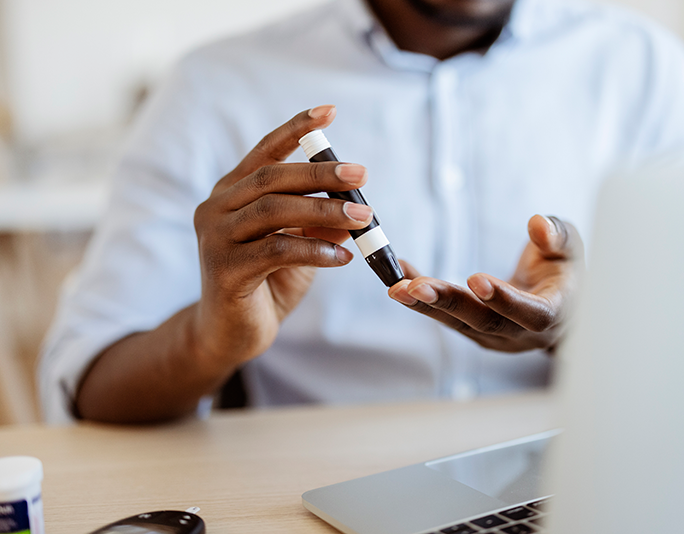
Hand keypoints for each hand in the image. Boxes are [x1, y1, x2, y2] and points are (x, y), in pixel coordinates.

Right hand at [192, 105, 373, 370]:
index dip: (296, 130)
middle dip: (321, 173)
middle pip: (272, 177)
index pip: (265, 152)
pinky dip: (315, 249)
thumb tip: (355, 207)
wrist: (230, 334)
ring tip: (364, 217)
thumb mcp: (298, 248)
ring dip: (324, 210)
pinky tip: (343, 256)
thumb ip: (317, 225)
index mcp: (232, 193)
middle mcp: (216, 207)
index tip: (330, 112)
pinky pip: (276, 250)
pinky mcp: (223, 269)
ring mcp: (214, 237)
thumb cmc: (266, 284)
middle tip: (361, 173)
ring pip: (273, 210)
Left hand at [388, 215, 582, 352]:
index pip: (531, 313)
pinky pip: (447, 317)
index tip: (476, 279)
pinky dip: (423, 299)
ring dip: (425, 304)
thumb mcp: (571, 248)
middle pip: (483, 321)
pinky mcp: (476, 333)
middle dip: (447, 302)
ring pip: (459, 323)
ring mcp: (497, 338)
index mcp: (554, 313)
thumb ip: (558, 236)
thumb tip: (538, 224)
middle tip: (414, 285)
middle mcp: (523, 334)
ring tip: (395, 286)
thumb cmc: (565, 272)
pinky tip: (400, 279)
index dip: (504, 299)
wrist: (559, 310)